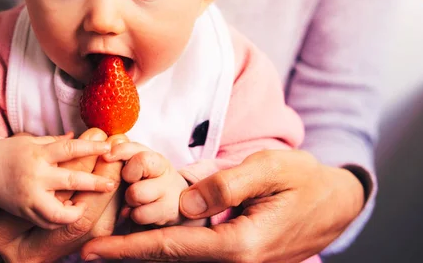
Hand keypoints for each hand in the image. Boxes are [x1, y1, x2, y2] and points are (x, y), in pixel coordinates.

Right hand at [0, 133, 113, 228]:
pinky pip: (47, 220)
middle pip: (70, 180)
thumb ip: (55, 140)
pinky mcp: (25, 210)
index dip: (91, 147)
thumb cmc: (9, 153)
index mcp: (40, 153)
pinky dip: (60, 219)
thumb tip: (78, 134)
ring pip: (57, 211)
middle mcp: (36, 175)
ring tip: (85, 206)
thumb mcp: (31, 141)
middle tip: (111, 184)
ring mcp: (30, 196)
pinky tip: (70, 213)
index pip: (69, 149)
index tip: (109, 147)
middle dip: (94, 183)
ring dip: (75, 211)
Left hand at [82, 149, 364, 261]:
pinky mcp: (235, 251)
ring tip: (107, 241)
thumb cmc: (303, 180)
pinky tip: (147, 229)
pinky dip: (167, 240)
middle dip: (127, 251)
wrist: (335, 202)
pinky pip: (194, 248)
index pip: (171, 248)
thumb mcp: (269, 169)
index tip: (91, 251)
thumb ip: (226, 184)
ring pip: (179, 254)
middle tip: (87, 249)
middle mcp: (232, 258)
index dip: (128, 249)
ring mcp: (234, 258)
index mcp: (238, 243)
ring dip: (144, 246)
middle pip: (168, 257)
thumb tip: (184, 200)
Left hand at [105, 142, 188, 225]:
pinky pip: (140, 214)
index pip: (136, 147)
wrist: (178, 206)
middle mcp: (163, 169)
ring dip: (130, 199)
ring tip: (135, 201)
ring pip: (136, 192)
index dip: (120, 150)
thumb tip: (105, 154)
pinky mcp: (169, 210)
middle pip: (142, 161)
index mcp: (153, 156)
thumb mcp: (139, 170)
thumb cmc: (149, 185)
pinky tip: (140, 213)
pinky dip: (135, 215)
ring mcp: (168, 189)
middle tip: (130, 183)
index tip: (107, 157)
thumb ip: (124, 159)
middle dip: (129, 174)